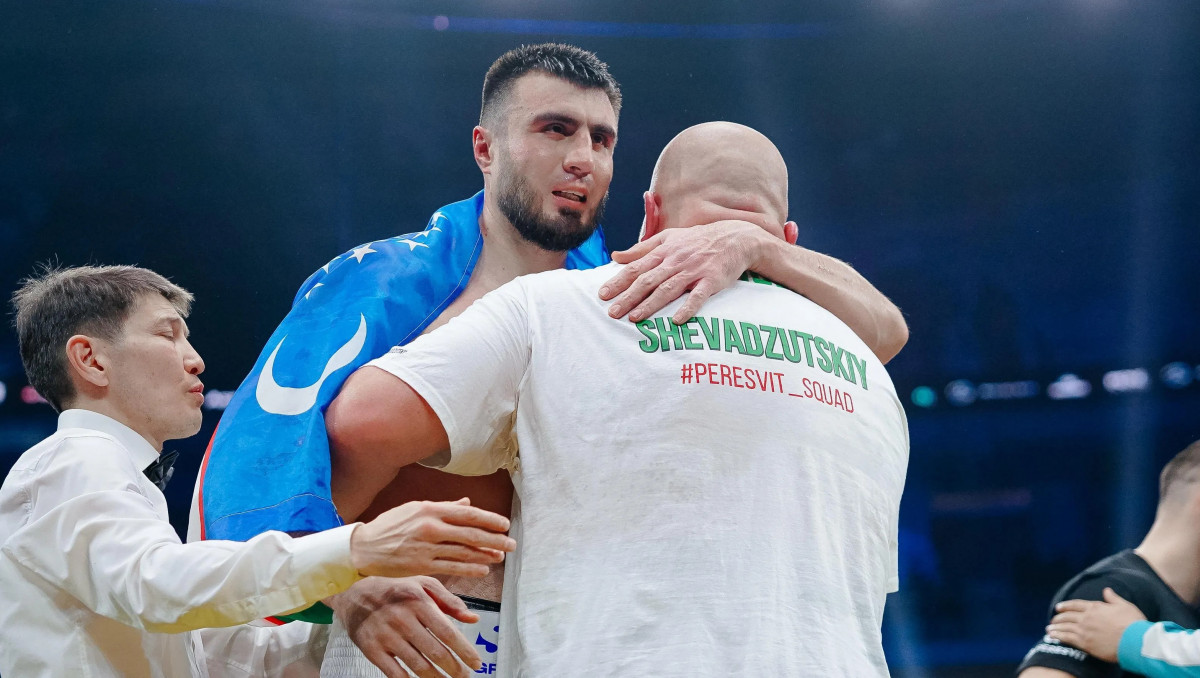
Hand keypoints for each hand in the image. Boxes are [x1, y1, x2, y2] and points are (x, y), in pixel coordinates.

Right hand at [329, 576, 481, 677]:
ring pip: (418, 666)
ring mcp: (386, 636)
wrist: (353, 593)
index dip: (465, 651)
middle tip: (464, 676)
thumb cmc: (395, 589)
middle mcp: (403, 619)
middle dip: (455, 669)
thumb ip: (450, 601)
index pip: (448, 632)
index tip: (476, 663)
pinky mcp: (372, 649)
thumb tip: (473, 618)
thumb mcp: (423, 584)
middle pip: (435, 652)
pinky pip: (395, 673)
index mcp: (419, 602)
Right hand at [351, 498, 514, 578]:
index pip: (468, 514)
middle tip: (512, 543)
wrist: (364, 547)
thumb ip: (444, 507)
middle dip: (495, 539)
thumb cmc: (391, 526)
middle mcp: (431, 527)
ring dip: (486, 555)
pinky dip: (470, 568)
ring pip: (464, 552)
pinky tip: (483, 569)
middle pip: (471, 533)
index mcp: (431, 509)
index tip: (505, 524)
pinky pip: (452, 567)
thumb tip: (467, 503)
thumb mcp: (415, 509)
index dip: (490, 519)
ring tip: (500, 557)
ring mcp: (427, 547)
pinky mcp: (422, 565)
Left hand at [601, 220, 767, 323]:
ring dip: (651, 304)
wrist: (735, 237)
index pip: (636, 267)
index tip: (602, 294)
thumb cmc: (697, 240)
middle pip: (648, 280)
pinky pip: (698, 296)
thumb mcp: (668, 238)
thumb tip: (616, 256)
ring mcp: (694, 271)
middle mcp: (676, 261)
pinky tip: (676, 320)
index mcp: (663, 251)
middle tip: (612, 312)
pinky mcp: (712, 280)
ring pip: (668, 289)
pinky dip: (687, 308)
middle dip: (628, 297)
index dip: (618, 281)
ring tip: (635, 318)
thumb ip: (641, 249)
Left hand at [1046, 588, 1146, 662]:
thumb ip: (1113, 598)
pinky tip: (1052, 636)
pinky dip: (1058, 636)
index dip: (1065, 605)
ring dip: (1055, 627)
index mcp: (1095, 607)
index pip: (1075, 604)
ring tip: (1049, 629)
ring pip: (1065, 626)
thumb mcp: (1125, 606)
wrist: (1135, 640)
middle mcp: (1087, 617)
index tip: (1058, 607)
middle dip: (1059, 617)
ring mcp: (1084, 630)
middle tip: (1053, 619)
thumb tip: (1106, 590)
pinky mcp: (1085, 643)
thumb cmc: (1133, 623)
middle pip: (1067, 616)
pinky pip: (1067, 638)